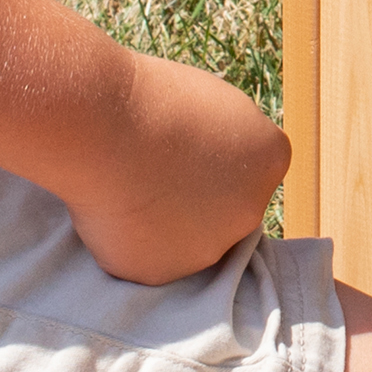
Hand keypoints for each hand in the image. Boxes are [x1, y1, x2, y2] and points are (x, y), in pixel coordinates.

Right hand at [59, 54, 291, 286]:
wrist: (102, 127)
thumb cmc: (152, 99)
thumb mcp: (214, 103)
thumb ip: (229, 140)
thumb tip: (220, 161)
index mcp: (270, 159)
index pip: (249, 169)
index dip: (211, 156)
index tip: (182, 142)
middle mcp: (250, 210)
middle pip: (223, 209)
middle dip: (194, 195)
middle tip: (153, 169)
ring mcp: (209, 248)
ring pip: (186, 240)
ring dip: (164, 222)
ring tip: (128, 187)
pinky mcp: (164, 272)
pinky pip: (147, 258)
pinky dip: (129, 239)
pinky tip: (112, 210)